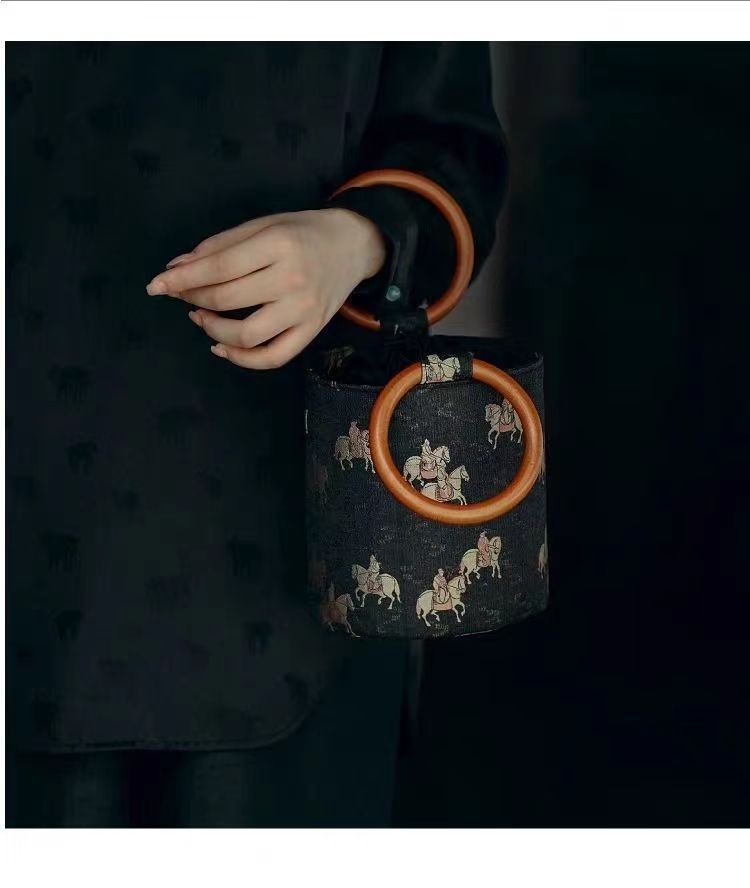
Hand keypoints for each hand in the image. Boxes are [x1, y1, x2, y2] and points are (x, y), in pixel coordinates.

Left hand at [146, 208, 385, 368]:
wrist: (354, 244)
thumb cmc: (303, 231)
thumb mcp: (262, 225)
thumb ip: (219, 247)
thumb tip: (176, 269)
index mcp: (277, 244)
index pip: (219, 268)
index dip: (182, 280)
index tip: (156, 286)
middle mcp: (292, 279)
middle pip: (227, 300)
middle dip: (193, 299)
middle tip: (181, 295)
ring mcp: (303, 310)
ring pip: (246, 335)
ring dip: (213, 330)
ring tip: (201, 318)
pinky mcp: (311, 331)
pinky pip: (273, 357)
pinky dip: (243, 359)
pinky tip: (221, 348)